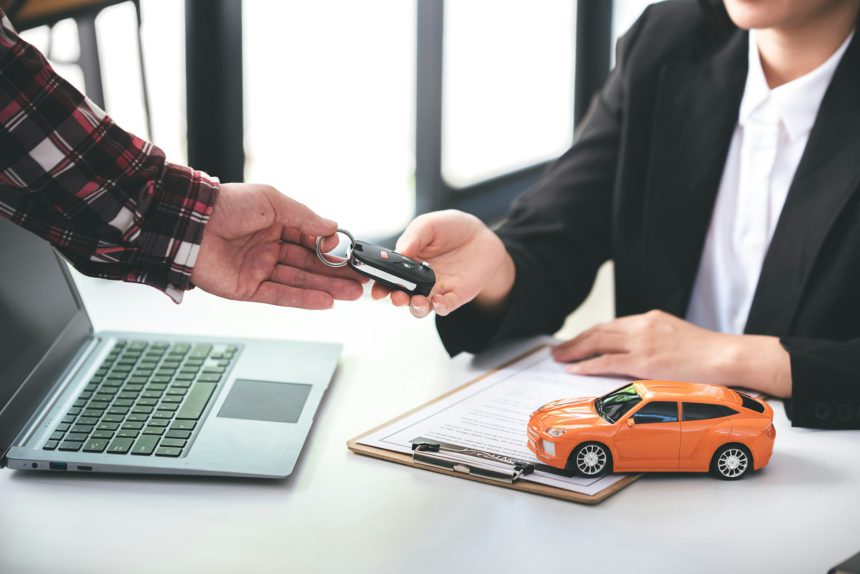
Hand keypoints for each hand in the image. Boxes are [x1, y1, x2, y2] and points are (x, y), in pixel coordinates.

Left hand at [191, 183, 364, 308]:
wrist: (189, 224)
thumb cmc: (226, 205)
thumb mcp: (272, 201)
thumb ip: (304, 217)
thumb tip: (333, 229)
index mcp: (275, 224)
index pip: (311, 240)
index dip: (332, 249)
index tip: (351, 256)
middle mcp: (269, 247)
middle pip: (309, 264)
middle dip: (336, 273)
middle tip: (360, 281)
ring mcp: (258, 269)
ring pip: (299, 281)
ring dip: (327, 288)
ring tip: (352, 293)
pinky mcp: (247, 288)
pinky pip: (280, 296)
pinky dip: (303, 299)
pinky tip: (326, 302)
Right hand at [371, 210, 514, 317]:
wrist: (481, 236)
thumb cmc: (451, 228)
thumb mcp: (430, 225)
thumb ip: (414, 236)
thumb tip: (400, 251)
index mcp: (406, 262)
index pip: (387, 275)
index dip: (378, 283)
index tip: (374, 286)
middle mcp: (417, 279)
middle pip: (401, 295)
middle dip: (395, 298)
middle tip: (395, 296)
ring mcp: (436, 289)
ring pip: (420, 307)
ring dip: (415, 307)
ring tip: (416, 301)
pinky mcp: (454, 296)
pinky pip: (444, 307)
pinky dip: (440, 307)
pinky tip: (438, 301)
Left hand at [552, 310, 791, 396]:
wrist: (726, 356)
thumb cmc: (706, 352)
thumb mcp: (675, 335)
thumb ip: (654, 339)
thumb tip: (639, 352)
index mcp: (650, 319)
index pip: (611, 325)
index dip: (590, 334)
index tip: (577, 341)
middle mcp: (642, 326)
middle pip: (599, 331)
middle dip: (575, 341)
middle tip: (557, 349)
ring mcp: (642, 343)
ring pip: (598, 343)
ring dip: (574, 351)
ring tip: (559, 358)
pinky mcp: (643, 361)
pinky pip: (606, 361)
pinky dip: (586, 364)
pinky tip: (574, 368)